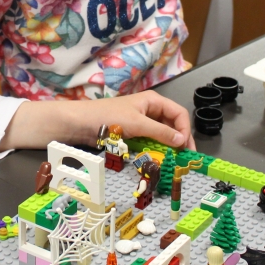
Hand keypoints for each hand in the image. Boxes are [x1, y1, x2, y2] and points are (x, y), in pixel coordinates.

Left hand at [1, 90, 194, 151]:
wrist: (78, 124)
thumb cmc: (107, 117)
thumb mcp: (137, 124)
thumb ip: (161, 132)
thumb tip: (183, 140)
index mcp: (153, 101)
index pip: (178, 114)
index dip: (185, 130)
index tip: (186, 148)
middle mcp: (148, 110)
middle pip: (171, 125)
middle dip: (178, 140)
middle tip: (183, 159)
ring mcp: (139, 122)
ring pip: (160, 135)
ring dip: (166, 147)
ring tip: (172, 162)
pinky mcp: (130, 133)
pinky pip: (148, 141)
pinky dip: (153, 150)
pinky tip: (156, 160)